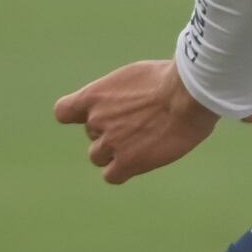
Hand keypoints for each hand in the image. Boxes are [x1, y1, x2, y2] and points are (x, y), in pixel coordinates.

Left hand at [54, 57, 218, 184]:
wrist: (187, 95)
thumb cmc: (172, 78)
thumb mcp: (138, 75)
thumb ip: (124, 92)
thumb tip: (138, 100)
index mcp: (94, 95)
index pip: (63, 112)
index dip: (77, 116)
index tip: (94, 114)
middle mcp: (96, 120)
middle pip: (92, 134)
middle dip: (110, 131)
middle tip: (138, 123)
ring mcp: (110, 143)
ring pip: (98, 156)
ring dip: (115, 152)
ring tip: (141, 142)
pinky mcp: (127, 162)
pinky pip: (111, 176)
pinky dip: (121, 171)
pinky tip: (139, 162)